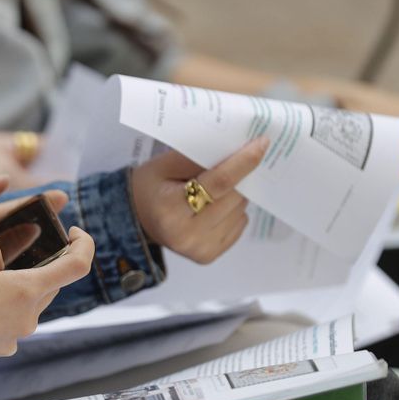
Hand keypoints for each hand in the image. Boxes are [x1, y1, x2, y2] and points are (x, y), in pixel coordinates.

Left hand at [0, 176, 68, 303]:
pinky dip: (9, 298)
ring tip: (57, 270)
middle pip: (19, 244)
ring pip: (10, 273)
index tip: (62, 196)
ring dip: (32, 272)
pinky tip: (27, 300)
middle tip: (70, 240)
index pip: (11, 211)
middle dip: (45, 241)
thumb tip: (3, 180)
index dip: (36, 205)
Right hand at [0, 227, 95, 364]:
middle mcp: (27, 318)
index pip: (77, 265)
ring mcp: (13, 337)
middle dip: (36, 267)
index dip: (84, 244)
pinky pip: (7, 322)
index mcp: (27, 290)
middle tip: (7, 255)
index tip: (74, 233)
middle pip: (48, 285)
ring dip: (12, 290)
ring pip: (25, 305)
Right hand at [130, 138, 267, 263]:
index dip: (243, 162)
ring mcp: (199, 248)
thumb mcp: (164, 164)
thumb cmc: (151, 187)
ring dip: (235, 195)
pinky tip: (213, 208)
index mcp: (170, 208)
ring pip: (240, 211)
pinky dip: (233, 212)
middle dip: (239, 178)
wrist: (136, 220)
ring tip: (213, 192)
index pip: (219, 183)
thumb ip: (197, 155)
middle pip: (234, 197)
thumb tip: (236, 146)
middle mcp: (186, 234)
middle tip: (229, 166)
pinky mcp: (209, 256)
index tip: (262, 144)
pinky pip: (239, 225)